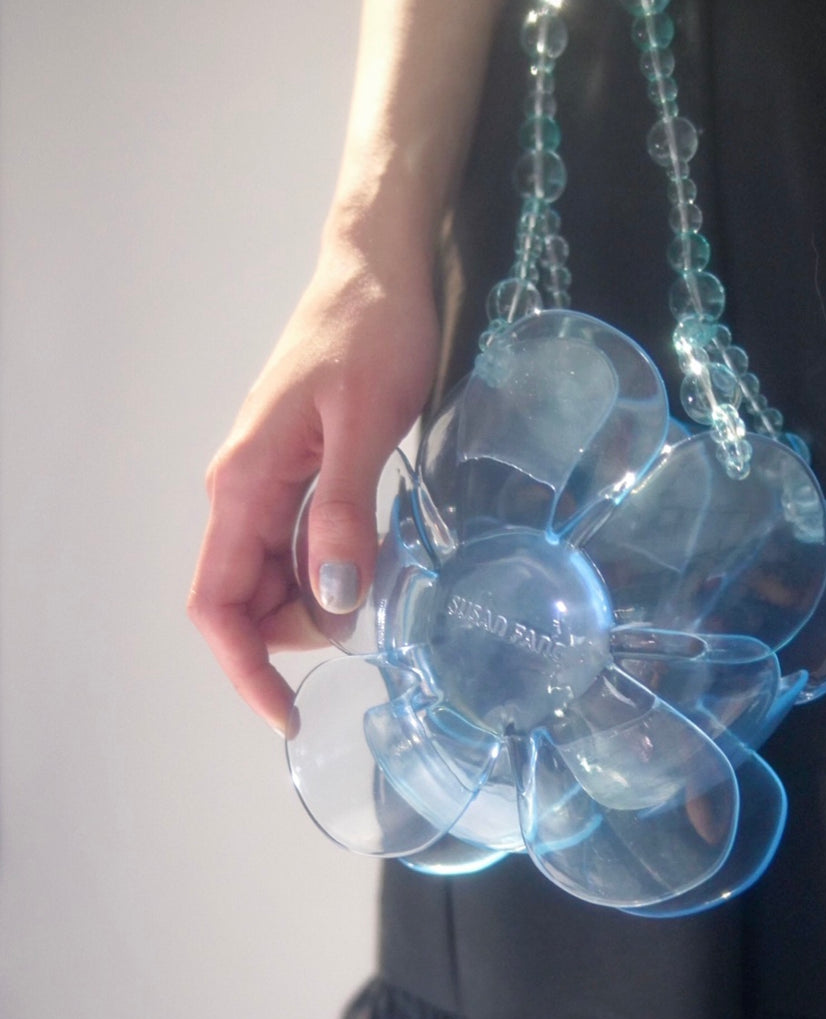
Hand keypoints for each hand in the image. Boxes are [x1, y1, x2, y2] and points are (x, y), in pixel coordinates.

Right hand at [188, 249, 438, 733]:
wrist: (378, 273)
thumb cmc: (370, 335)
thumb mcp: (364, 425)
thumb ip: (344, 511)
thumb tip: (333, 599)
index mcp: (244, 485)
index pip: (217, 601)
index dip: (245, 668)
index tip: (290, 714)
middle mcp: (245, 492)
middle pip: (250, 599)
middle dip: (299, 634)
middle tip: (372, 623)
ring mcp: (273, 483)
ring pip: (279, 576)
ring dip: (321, 601)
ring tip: (384, 582)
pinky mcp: (304, 473)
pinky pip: (306, 544)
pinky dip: (335, 567)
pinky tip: (376, 555)